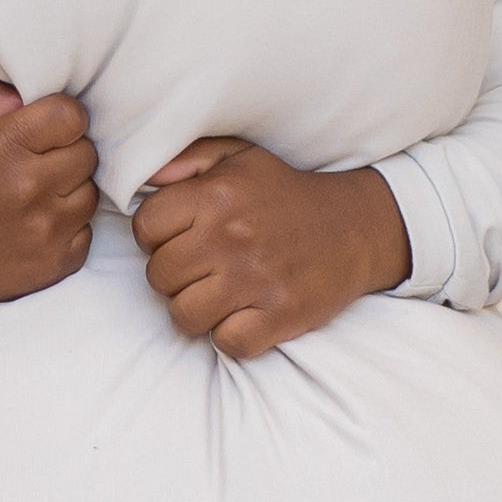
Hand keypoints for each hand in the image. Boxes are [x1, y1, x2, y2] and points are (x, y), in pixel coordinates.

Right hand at [0, 78, 97, 307]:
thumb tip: (28, 95)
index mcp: (4, 148)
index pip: (72, 116)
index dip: (60, 118)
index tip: (42, 128)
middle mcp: (30, 190)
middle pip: (86, 154)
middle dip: (65, 152)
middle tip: (33, 161)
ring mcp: (45, 232)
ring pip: (90, 193)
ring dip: (68, 189)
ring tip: (33, 193)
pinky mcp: (54, 264)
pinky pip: (86, 232)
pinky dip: (67, 226)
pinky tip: (35, 222)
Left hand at [131, 139, 411, 358]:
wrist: (355, 227)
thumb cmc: (284, 195)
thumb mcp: (238, 158)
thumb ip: (186, 159)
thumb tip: (146, 176)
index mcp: (217, 195)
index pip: (146, 227)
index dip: (156, 236)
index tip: (181, 238)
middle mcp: (233, 235)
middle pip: (159, 276)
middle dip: (175, 276)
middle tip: (203, 268)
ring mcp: (257, 279)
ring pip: (184, 315)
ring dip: (197, 310)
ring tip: (219, 294)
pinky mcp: (281, 315)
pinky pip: (227, 343)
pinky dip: (232, 336)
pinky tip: (244, 315)